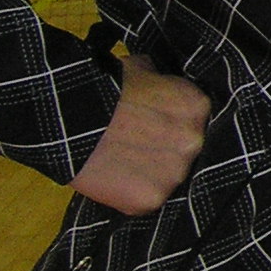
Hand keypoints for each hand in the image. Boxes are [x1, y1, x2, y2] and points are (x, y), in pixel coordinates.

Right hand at [71, 51, 209, 214]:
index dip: (171, 126)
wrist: (73, 119)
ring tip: (121, 165)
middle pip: (184, 152)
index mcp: (197, 107)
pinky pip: (145, 201)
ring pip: (166, 179)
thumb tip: (157, 79)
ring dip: (149, 175)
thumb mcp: (139, 69)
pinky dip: (129, 195)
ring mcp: (175, 173)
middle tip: (137, 148)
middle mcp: (194, 141)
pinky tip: (113, 181)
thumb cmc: (105, 88)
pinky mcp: (151, 199)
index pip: (194, 122)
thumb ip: (160, 79)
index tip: (153, 128)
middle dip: (164, 151)